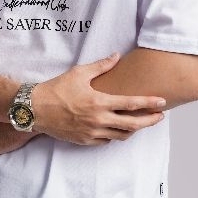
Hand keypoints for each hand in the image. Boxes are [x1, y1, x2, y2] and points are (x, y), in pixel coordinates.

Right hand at [31, 53, 165, 145]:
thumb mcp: (79, 73)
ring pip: (121, 135)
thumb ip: (101, 66)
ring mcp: (92, 133)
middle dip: (149, 121)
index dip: (149, 103)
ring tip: (141, 122)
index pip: (131, 104)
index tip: (162, 102)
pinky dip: (115, 135)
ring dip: (134, 129)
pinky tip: (118, 128)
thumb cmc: (56, 88)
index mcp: (99, 102)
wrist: (35, 109)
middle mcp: (98, 120)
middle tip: (160, 116)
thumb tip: (116, 56)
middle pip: (132, 124)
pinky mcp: (85, 141)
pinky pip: (106, 141)